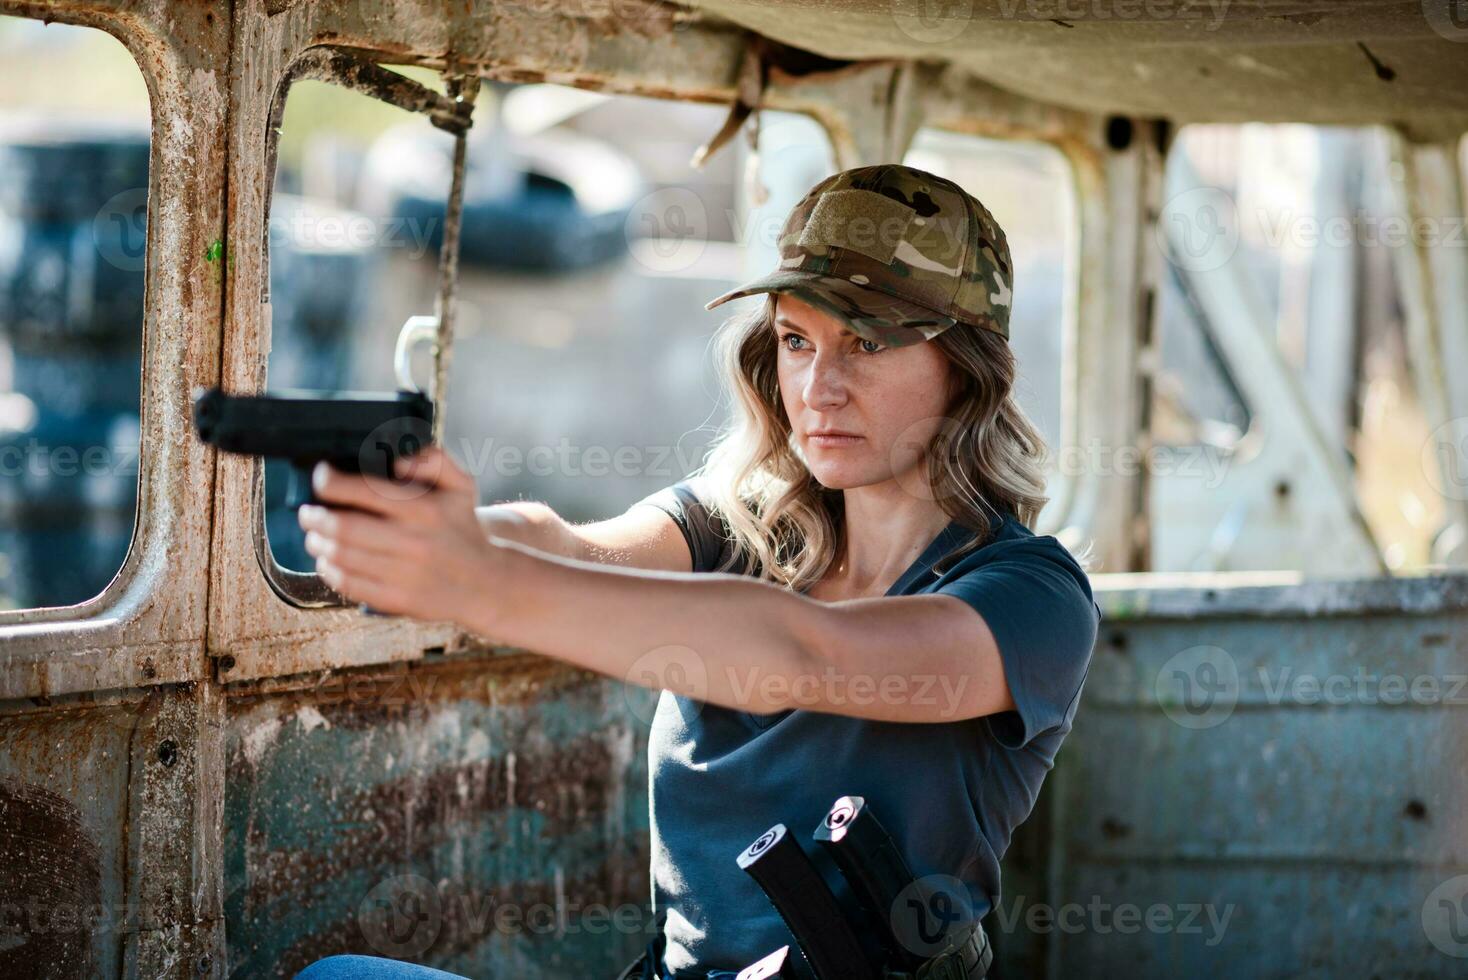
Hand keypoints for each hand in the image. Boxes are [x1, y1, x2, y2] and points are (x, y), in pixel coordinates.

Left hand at [298, 445, 506, 629]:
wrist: (485, 583)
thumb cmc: (463, 528)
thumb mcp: (462, 486)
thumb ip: (435, 460)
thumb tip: (400, 459)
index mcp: (424, 510)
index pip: (364, 491)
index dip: (331, 482)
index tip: (320, 476)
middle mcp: (412, 542)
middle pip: (343, 528)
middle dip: (314, 517)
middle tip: (307, 511)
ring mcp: (403, 574)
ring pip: (341, 557)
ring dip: (317, 543)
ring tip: (314, 535)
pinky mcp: (397, 600)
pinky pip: (349, 584)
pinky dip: (329, 570)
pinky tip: (327, 561)